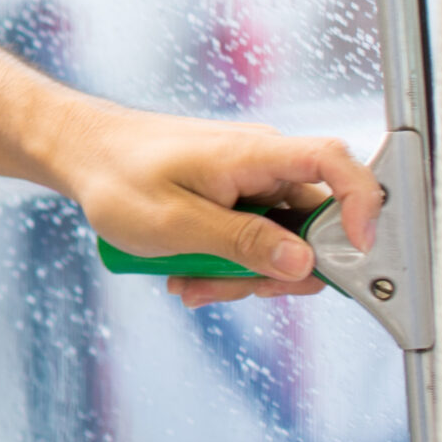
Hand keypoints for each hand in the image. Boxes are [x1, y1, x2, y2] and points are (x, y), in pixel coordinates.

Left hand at [48, 103, 381, 308]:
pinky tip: (189, 274)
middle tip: (228, 288)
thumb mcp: (175, 222)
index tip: (359, 252)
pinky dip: (228, 261)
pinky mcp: (235, 194)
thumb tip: (304, 265)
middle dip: (277, 269)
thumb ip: (242, 242)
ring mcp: (249, 178)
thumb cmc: (114, 175)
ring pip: (281, 240)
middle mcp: (262, 161)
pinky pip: (254, 236)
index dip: (362, 204)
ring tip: (192, 282)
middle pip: (312, 224)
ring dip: (243, 272)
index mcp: (254, 154)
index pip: (335, 161)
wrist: (79, 152)